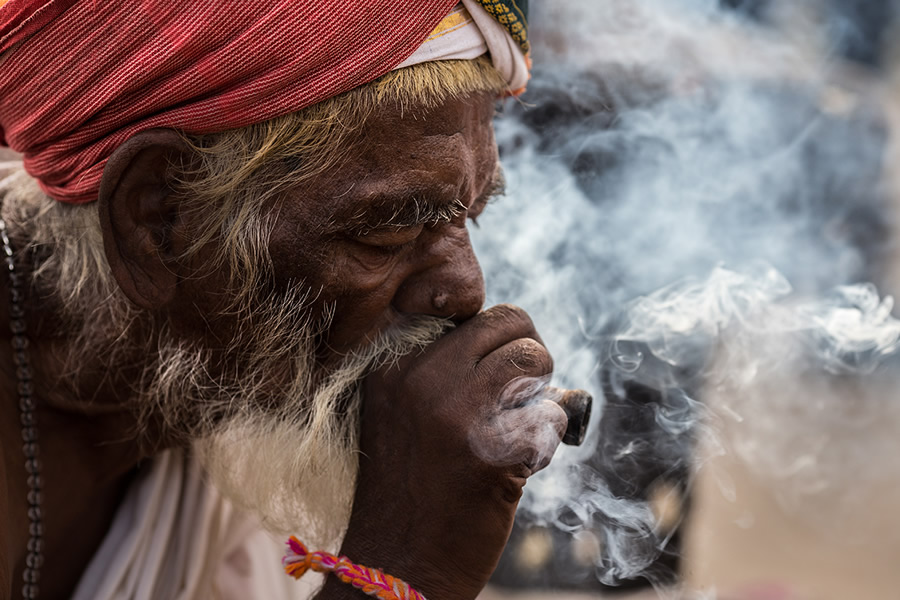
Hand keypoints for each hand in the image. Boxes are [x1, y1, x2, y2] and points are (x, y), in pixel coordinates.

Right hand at [333, 305, 567, 599]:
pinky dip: (548, 438)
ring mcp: (457, 413)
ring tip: (524, 421)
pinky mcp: (494, 452)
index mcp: (393, 364)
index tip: (496, 366)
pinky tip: (520, 463)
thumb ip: (441, 367)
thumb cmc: (409, 485)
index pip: (468, 310)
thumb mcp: (400, 409)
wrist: (397, 564)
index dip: (495, 336)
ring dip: (543, 389)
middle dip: (528, 352)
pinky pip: (550, 415)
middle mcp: (421, 379)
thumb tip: (511, 333)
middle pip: (508, 320)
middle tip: (522, 392)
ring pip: (533, 356)